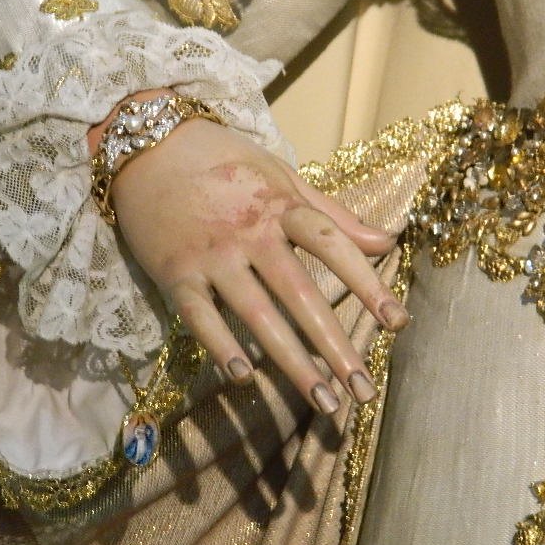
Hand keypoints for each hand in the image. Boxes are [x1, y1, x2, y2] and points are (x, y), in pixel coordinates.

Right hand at [109, 99, 408, 414]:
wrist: (146, 143)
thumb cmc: (221, 159)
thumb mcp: (281, 175)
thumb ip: (333, 213)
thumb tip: (388, 240)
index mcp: (281, 206)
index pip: (333, 246)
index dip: (368, 284)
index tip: (399, 323)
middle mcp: (250, 233)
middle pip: (301, 294)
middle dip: (334, 345)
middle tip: (363, 391)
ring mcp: (212, 255)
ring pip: (257, 314)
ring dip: (292, 362)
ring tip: (323, 401)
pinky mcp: (175, 271)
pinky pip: (200, 316)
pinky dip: (220, 345)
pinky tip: (244, 378)